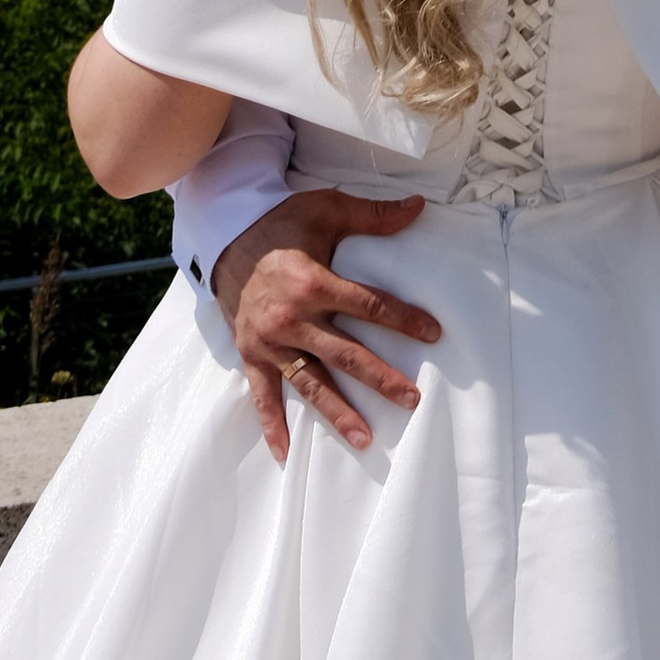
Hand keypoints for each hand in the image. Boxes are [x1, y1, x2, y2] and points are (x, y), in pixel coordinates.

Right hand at [208, 189, 441, 462]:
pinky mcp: (251, 353)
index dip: (403, 320)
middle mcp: (293, 318)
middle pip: (345, 354)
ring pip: (310, 382)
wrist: (226, 235)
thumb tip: (417, 206)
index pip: (368, 306)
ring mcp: (270, 341)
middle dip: (380, 378)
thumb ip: (372, 215)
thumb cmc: (282, 222)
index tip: (433, 334)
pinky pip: (261, 394)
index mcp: (313, 282)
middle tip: (411, 399)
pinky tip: (285, 453)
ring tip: (365, 439)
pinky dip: (271, 425)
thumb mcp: (327, 208)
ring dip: (338, 412)